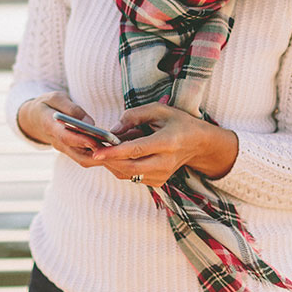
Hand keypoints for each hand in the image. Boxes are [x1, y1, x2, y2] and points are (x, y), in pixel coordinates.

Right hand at [17, 91, 109, 167]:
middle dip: (98, 155)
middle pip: (79, 155)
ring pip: (85, 160)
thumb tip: (91, 122)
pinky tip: (115, 150)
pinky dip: (101, 157)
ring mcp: (64, 149)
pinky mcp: (71, 152)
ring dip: (103, 158)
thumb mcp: (55, 98)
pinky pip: (87, 158)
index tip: (95, 140)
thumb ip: (71, 108)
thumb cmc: (47, 105)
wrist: (34, 118)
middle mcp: (57, 142)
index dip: (80, 140)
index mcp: (49, 126)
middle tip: (117, 149)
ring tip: (120, 150)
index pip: (65, 136)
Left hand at [90, 102, 237, 185]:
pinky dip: (119, 167)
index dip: (115, 152)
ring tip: (103, 147)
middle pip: (129, 167)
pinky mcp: (157, 182)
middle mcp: (165, 163)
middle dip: (107, 159)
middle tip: (92, 148)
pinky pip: (131, 177)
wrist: (199, 144)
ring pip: (127, 174)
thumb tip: (112, 130)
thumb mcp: (158, 110)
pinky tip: (117, 155)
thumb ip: (133, 116)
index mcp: (168, 143)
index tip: (96, 152)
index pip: (137, 150)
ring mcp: (162, 175)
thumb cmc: (177, 122)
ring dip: (111, 162)